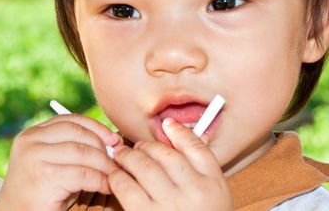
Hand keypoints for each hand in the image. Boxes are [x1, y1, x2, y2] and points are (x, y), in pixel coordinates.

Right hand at [0, 114, 121, 210]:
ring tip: (114, 176)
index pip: (71, 120)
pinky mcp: (44, 176)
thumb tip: (114, 140)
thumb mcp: (58, 163)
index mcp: (33, 134)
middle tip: (116, 161)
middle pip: (79, 133)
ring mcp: (34, 157)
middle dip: (102, 147)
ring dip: (104, 165)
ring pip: (83, 152)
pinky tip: (106, 187)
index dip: (97, 127)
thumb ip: (76, 147)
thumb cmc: (44, 193)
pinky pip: (83, 174)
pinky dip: (100, 180)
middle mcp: (30, 141)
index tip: (114, 140)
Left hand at [108, 118, 233, 209]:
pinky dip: (117, 178)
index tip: (165, 126)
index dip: (177, 132)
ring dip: (127, 158)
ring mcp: (169, 206)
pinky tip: (115, 177)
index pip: (195, 146)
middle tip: (134, 147)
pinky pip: (126, 190)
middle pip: (164, 155)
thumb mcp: (213, 192)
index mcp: (213, 183)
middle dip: (144, 146)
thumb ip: (199, 161)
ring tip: (120, 157)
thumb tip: (171, 126)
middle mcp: (193, 193)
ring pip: (143, 167)